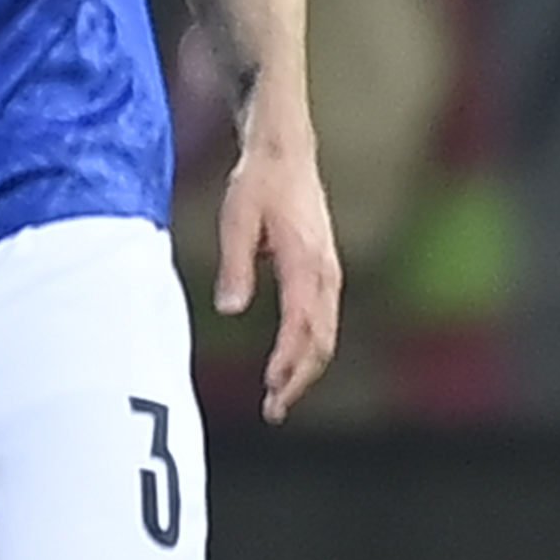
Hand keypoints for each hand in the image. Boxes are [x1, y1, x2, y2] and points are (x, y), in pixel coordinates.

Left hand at [216, 119, 345, 423]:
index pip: (302, 327)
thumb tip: (230, 310)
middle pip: (322, 340)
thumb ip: (235, 265)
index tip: (270, 389)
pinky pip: (322, 318)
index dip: (288, 363)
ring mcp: (329, 271)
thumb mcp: (237, 219)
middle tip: (273, 409)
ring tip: (278, 395)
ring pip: (326, 333)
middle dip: (299, 379)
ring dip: (305, 368)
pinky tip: (288, 362)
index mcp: (306, 263)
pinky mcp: (324, 269)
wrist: (285, 150)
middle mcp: (325, 271)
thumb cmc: (258, 182)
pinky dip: (309, 346)